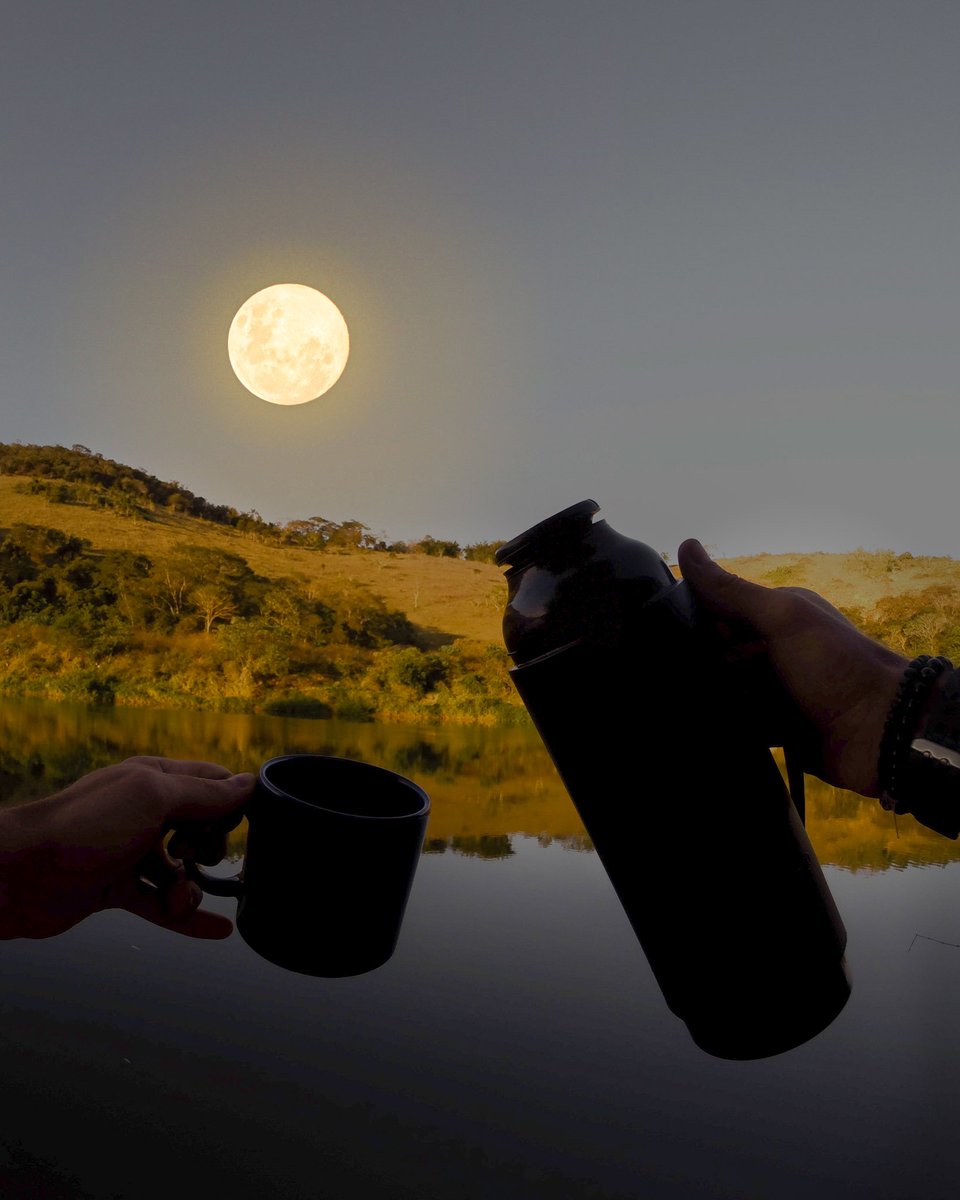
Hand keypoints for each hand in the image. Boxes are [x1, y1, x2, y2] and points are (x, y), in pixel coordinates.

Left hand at [0, 756, 254, 939]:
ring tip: (178, 901)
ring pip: (181, 871)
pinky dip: (187, 917)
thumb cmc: (86, 828)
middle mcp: (144, 812)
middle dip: (208, 848)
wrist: (20, 875)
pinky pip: (161, 903)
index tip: (238, 826)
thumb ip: (205, 794)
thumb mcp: (153, 798)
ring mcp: (130, 852)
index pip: (212, 783)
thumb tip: (250, 785)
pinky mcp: (117, 888)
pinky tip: (217, 929)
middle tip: (190, 855)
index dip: (231, 804)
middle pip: (201, 829)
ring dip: (190, 890)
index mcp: (153, 779)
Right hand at [677, 539, 907, 796]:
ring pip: (722, 688)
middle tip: (758, 672)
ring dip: (732, 696)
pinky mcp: (772, 725)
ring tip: (763, 703)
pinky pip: (735, 720)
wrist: (880, 734)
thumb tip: (685, 546)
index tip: (733, 637)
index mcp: (779, 614)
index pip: (718, 611)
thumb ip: (730, 589)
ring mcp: (773, 688)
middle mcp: (774, 648)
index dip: (715, 626)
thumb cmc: (836, 666)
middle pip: (715, 652)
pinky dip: (738, 722)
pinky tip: (752, 723)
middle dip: (725, 665)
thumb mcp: (783, 618)